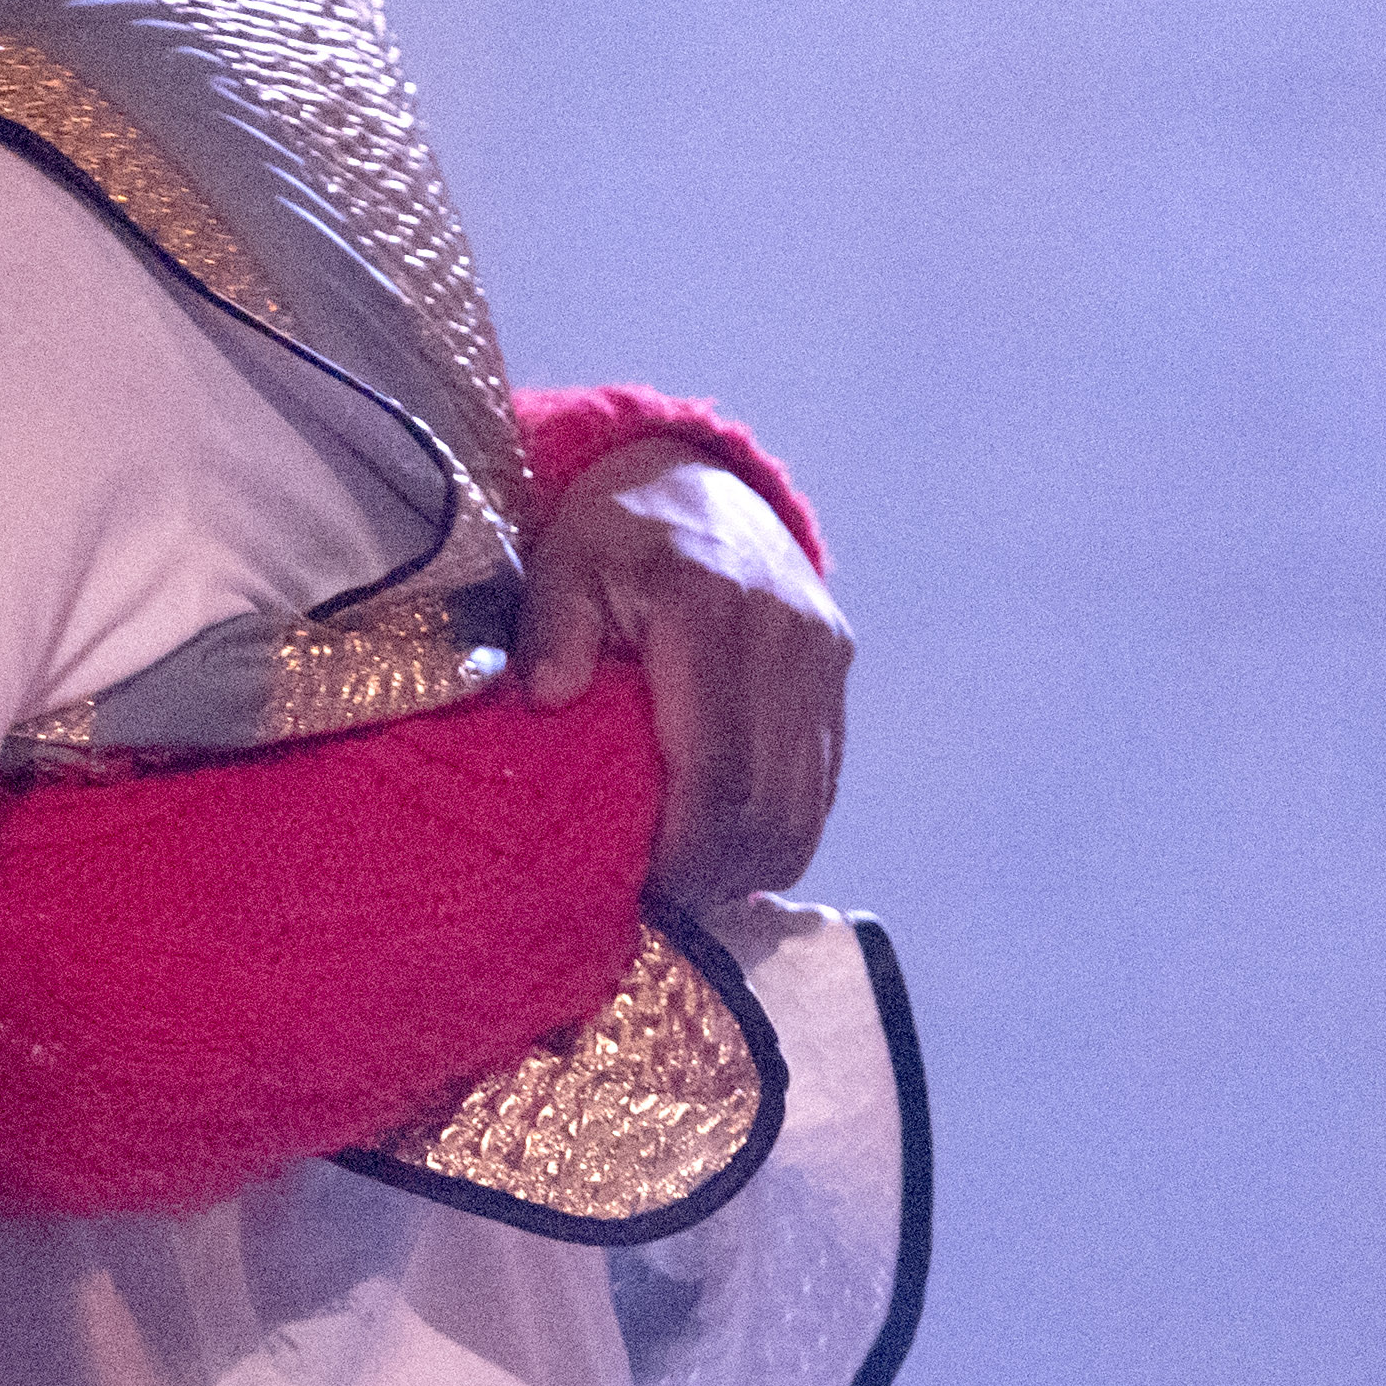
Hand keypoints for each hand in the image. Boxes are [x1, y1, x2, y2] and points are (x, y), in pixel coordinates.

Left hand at [519, 445, 850, 904]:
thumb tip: (548, 697)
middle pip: (769, 800)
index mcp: (711, 611)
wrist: (691, 475)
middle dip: (720, 873)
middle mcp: (784, 635)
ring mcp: (821, 652)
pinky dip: (783, 829)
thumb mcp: (562, 561)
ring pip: (807, 801)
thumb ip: (552, 625)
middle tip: (664, 910)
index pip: (716, 767)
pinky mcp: (837, 666)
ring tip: (697, 895)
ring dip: (756, 863)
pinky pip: (823, 776)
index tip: (645, 893)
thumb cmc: (609, 533)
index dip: (687, 849)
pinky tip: (733, 857)